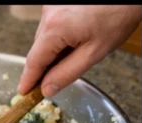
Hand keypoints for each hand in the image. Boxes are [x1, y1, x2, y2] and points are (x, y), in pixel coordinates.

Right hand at [18, 5, 141, 97]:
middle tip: (56, 80)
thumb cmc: (118, 14)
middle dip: (46, 65)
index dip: (28, 81)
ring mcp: (52, 4)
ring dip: (55, 49)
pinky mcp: (58, 1)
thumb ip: (66, 73)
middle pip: (39, 49)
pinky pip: (52, 24)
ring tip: (77, 50)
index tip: (23, 93)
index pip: (34, 62)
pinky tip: (78, 36)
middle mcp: (49, 13)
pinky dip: (60, 35)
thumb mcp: (94, 53)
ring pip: (46, 37)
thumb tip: (47, 89)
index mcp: (55, 28)